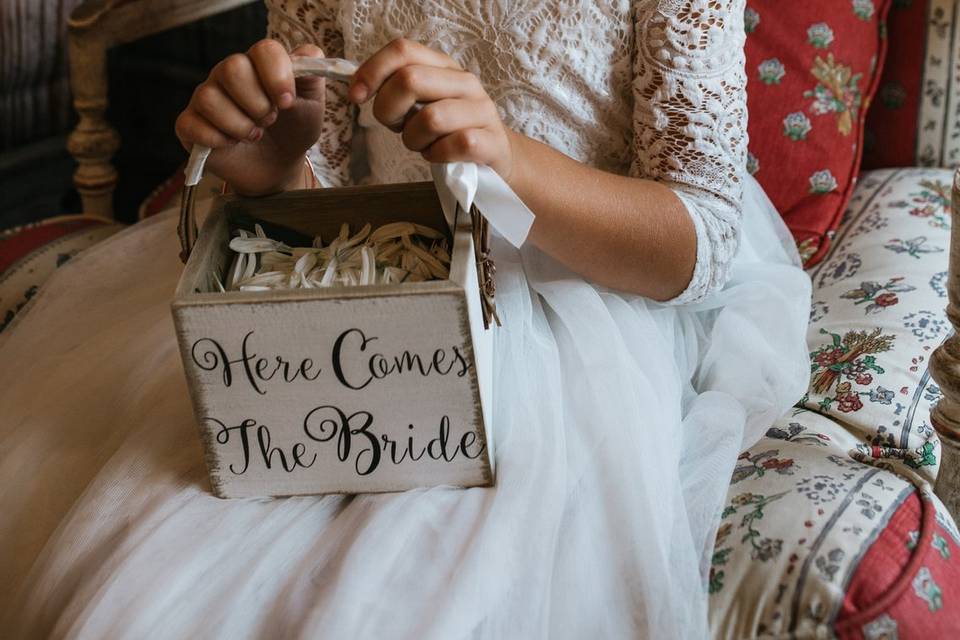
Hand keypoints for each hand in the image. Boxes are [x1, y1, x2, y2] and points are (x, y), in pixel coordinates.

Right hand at [175, 39, 325, 195]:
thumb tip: (308, 54)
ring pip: (210, 98)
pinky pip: (193, 125)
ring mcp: (206, 96)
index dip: (277, 76)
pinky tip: (232, 144)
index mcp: (258, 64)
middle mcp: (228, 73)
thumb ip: (312, 76)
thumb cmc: (293, 130)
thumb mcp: (312, 105)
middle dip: (258, 104)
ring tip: (254, 135)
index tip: (287, 103)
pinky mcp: (190, 123)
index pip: (264, 50)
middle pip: (232, 68)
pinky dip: (218, 141)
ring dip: (240, 126)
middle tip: (269, 121)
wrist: (279, 166)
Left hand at [349, 39, 515, 179]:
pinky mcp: (490, 141)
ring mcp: (481, 111)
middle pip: (410, 79)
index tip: (356, 96)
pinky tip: (438, 156)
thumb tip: (358, 87)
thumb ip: (396, 89)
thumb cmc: (449, 130)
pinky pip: (453, 145)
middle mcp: (464, 82)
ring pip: (431, 118)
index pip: (403, 50)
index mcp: (444, 66)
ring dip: (413, 139)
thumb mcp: (422, 102)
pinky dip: (436, 156)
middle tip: (394, 126)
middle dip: (388, 109)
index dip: (372, 71)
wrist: (496, 155)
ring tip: (422, 144)